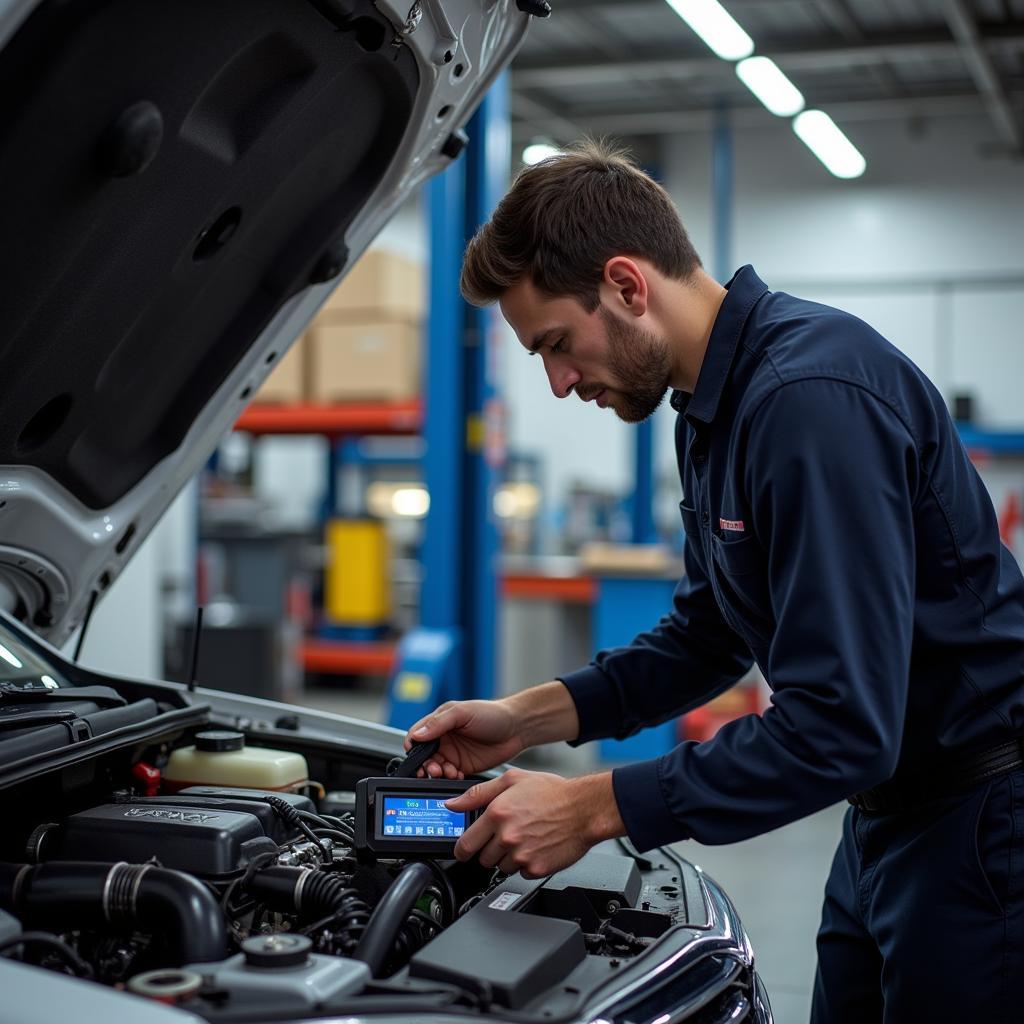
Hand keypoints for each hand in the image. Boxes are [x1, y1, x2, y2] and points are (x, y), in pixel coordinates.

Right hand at [404, 699, 524, 778]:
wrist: (517, 728)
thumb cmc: (492, 713)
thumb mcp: (463, 713)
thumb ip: (439, 723)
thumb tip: (417, 735)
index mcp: (440, 721)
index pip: (417, 734)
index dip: (412, 745)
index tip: (414, 755)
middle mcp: (445, 738)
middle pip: (424, 755)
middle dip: (426, 764)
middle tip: (434, 769)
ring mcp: (454, 753)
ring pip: (436, 767)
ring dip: (438, 773)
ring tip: (449, 772)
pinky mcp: (464, 766)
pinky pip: (450, 776)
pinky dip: (450, 779)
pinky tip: (458, 775)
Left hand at [445, 768, 625, 878]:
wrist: (584, 809)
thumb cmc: (552, 792)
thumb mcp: (512, 780)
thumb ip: (477, 793)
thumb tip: (452, 804)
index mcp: (497, 813)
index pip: (465, 844)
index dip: (462, 849)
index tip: (464, 850)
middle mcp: (506, 836)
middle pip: (483, 859)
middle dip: (490, 850)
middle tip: (505, 837)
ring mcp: (521, 855)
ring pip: (502, 867)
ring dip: (508, 857)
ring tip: (525, 838)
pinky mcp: (536, 868)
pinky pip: (522, 873)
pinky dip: (526, 864)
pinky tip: (536, 847)